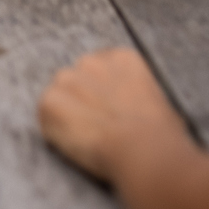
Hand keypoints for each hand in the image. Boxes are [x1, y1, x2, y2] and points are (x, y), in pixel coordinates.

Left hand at [38, 46, 187, 182]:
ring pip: (58, 97)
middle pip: (76, 80)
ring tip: (90, 140)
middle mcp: (91, 61)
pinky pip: (46, 117)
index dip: (102, 96)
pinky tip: (78, 145)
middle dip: (81, 103)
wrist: (145, 150)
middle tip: (97, 130)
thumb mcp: (160, 105)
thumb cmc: (162, 136)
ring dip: (67, 116)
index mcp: (122, 58)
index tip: (109, 115)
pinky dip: (55, 133)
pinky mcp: (50, 103)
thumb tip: (138, 113)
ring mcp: (68, 79)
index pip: (100, 71)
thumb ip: (138, 97)